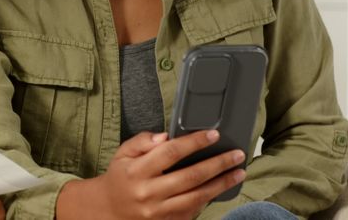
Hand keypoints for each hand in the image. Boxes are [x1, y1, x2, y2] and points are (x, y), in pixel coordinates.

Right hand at [59, 130, 244, 219]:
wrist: (109, 210)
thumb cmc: (120, 177)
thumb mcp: (123, 153)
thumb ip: (142, 141)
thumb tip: (166, 136)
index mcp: (137, 171)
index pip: (170, 152)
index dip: (194, 142)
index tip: (213, 135)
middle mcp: (148, 193)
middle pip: (190, 176)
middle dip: (218, 164)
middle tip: (237, 155)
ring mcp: (158, 212)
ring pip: (197, 197)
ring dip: (221, 184)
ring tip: (238, 173)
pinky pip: (193, 211)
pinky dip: (209, 199)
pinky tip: (220, 188)